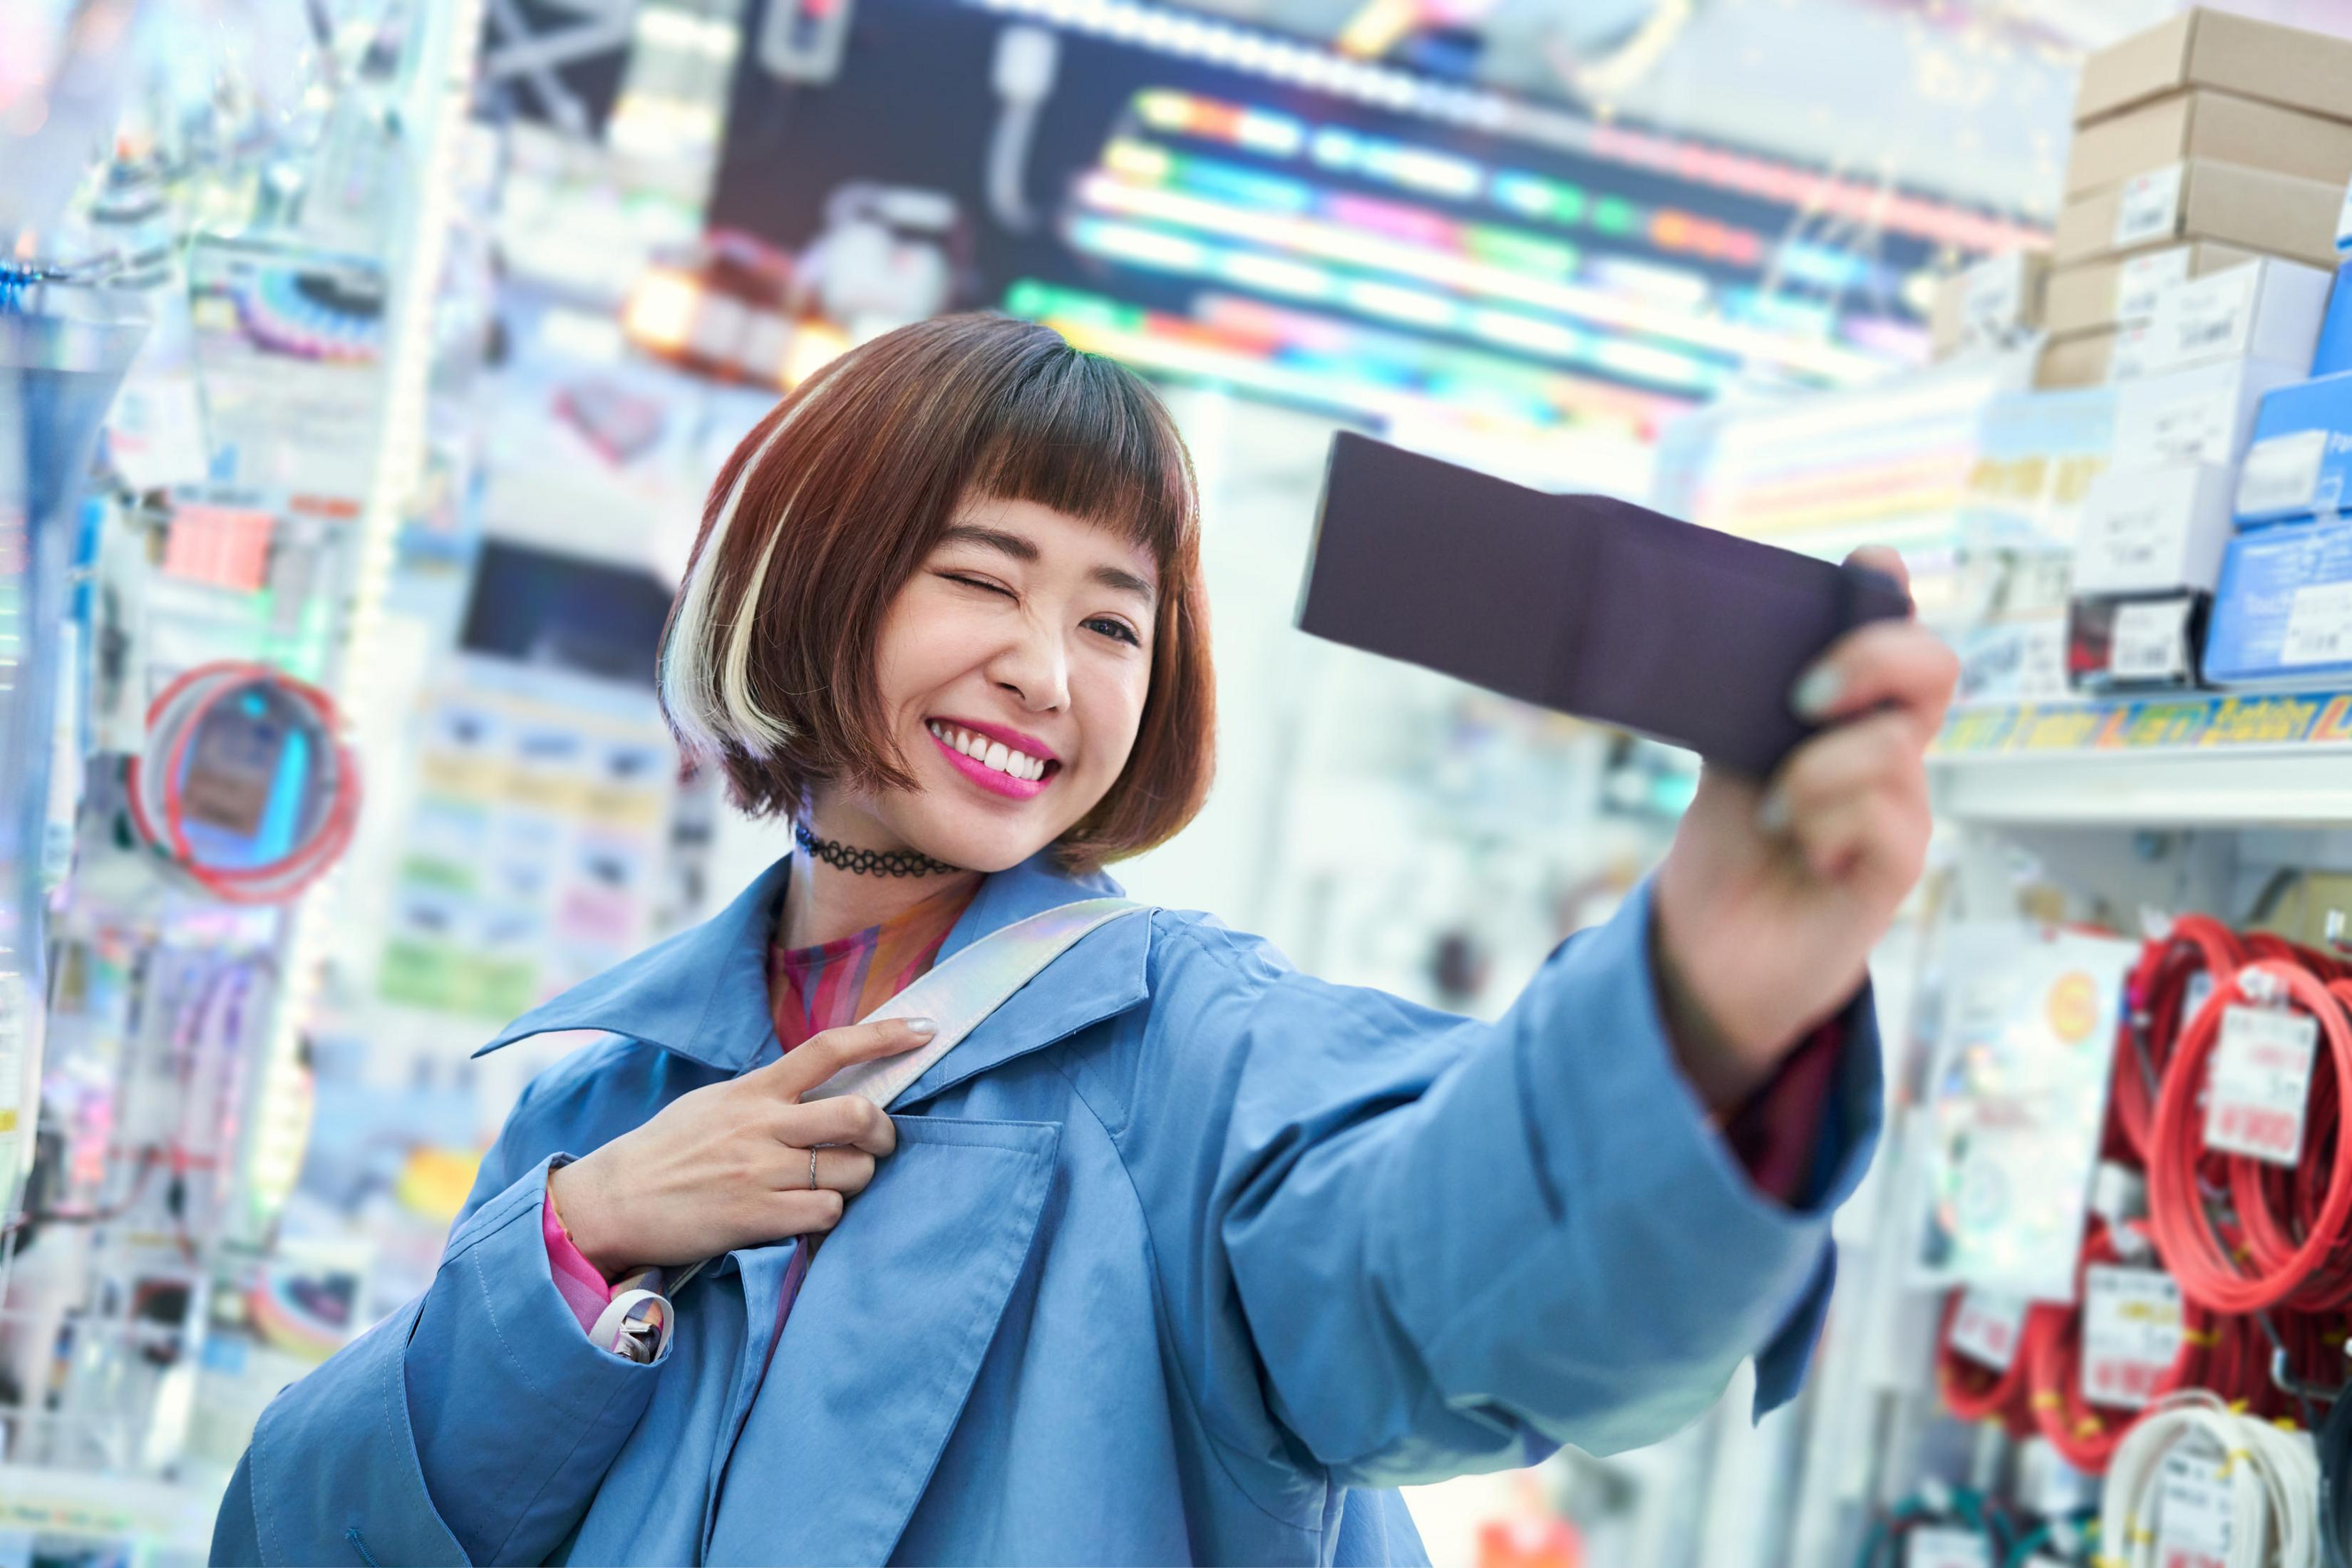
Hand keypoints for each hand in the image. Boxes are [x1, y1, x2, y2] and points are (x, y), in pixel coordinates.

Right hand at [545, 1017, 934, 1277]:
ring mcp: (762, 1172)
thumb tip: (819, 1086)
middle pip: (858, 1113)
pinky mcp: (758, 1217)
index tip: (924, 1029)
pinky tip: (805, 1213)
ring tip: (829, 1184)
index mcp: (754, 1089)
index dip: (883, 1035)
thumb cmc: (665, 1151)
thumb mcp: (715, 1103)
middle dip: (883, 1132)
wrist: (612, 1201)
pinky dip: (827, 1215)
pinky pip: (825, 1213)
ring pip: (852, 1170)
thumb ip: (767, 1094)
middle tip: (876, 1143)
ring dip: (855, 1179)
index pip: (829, 1049)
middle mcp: (763, 1125)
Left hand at [1651, 547, 1956, 1111]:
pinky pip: (1887, 820)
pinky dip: (1829, 825)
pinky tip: (1802, 850)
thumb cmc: (1728, 850)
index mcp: (1847, 714)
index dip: (1888, 593)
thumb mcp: (1726, 757)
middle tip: (1803, 695)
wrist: (1712, 953)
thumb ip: (1741, 694)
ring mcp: (1900, 809)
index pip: (1892, 632)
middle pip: (1933, 669)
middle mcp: (1886, 751)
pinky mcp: (1896, 868)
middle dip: (1873, 658)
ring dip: (1816, 773)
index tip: (1868, 567)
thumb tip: (1715, 623)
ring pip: (1891, 748)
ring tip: (1773, 816)